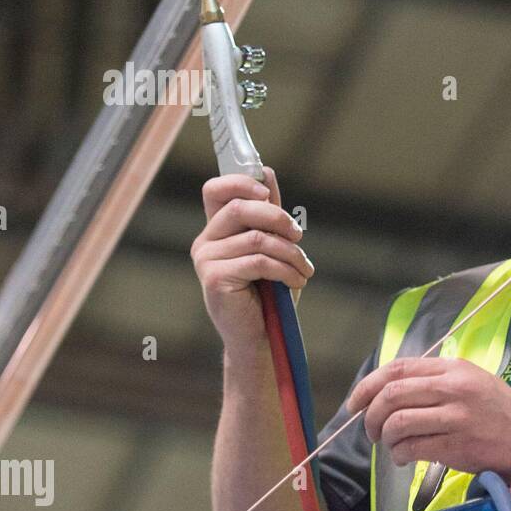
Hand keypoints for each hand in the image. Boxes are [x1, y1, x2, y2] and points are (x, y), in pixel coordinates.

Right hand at [191, 166, 313, 352]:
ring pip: (257, 238)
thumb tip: (267, 173)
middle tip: (298, 235)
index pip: (215, 190)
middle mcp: (206, 242)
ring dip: (291, 253)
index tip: (267, 193)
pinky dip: (286, 270)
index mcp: (217, 230)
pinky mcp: (215, 278)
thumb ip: (268, 215)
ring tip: (304, 270)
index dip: (240, 182)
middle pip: (238, 208)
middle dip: (277, 218)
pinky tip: (297, 282)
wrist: (261, 337)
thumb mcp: (273, 248)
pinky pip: (259, 261)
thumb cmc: (268, 293)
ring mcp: (206, 260)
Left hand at [347, 357, 510, 476]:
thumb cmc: (504, 415)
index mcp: (455, 368)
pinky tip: (406, 457)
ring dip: (385, 438)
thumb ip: (438, 382)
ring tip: (392, 446)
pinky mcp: (459, 444)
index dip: (368, 385)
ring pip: (398, 422)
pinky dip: (400, 454)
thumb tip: (390, 393)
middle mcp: (455, 387)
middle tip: (371, 431)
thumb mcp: (474, 383)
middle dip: (370, 415)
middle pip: (392, 394)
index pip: (398, 368)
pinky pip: (412, 447)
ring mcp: (457, 416)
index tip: (356, 403)